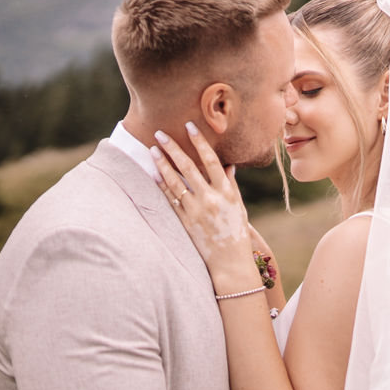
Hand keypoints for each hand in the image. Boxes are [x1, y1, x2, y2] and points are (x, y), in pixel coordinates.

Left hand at [151, 124, 256, 288]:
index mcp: (227, 192)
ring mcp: (196, 211)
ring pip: (175, 182)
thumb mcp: (238, 206)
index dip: (199, 142)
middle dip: (173, 148)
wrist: (230, 263)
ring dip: (162, 164)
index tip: (189, 126)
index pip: (211, 160)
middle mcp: (211, 199)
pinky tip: (154, 174)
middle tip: (160, 133)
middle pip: (188, 168)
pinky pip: (170, 200)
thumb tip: (227, 166)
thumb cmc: (236, 233)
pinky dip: (162, 185)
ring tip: (152, 150)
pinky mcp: (185, 222)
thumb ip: (230, 185)